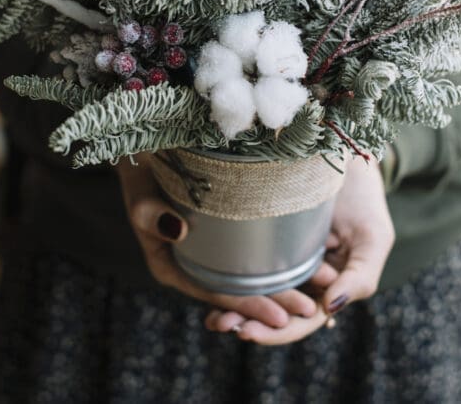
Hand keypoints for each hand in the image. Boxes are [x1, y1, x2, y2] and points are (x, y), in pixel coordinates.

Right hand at [118, 153, 327, 327]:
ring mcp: (211, 248)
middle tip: (312, 308)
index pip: (217, 294)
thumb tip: (178, 230)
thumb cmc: (139, 170)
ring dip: (284, 283)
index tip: (281, 316)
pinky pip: (253, 250)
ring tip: (321, 287)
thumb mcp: (139, 193)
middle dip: (276, 302)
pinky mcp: (226, 230)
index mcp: (173, 268)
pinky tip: (308, 256)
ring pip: (249, 273)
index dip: (249, 306)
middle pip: (239, 290)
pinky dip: (278, 257)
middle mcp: (194, 264)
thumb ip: (151, 214)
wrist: (143, 144)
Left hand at [205, 155, 394, 344]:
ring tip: (211, 318)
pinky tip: (208, 288)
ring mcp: (284, 263)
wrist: (346, 159)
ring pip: (258, 295)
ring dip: (233, 308)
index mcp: (329, 289)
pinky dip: (229, 281)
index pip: (301, 320)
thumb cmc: (365, 200)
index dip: (275, 332)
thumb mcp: (373, 238)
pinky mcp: (265, 242)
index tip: (247, 332)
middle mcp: (304, 282)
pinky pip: (246, 267)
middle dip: (247, 323)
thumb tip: (329, 309)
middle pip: (274, 314)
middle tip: (219, 324)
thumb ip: (359, 278)